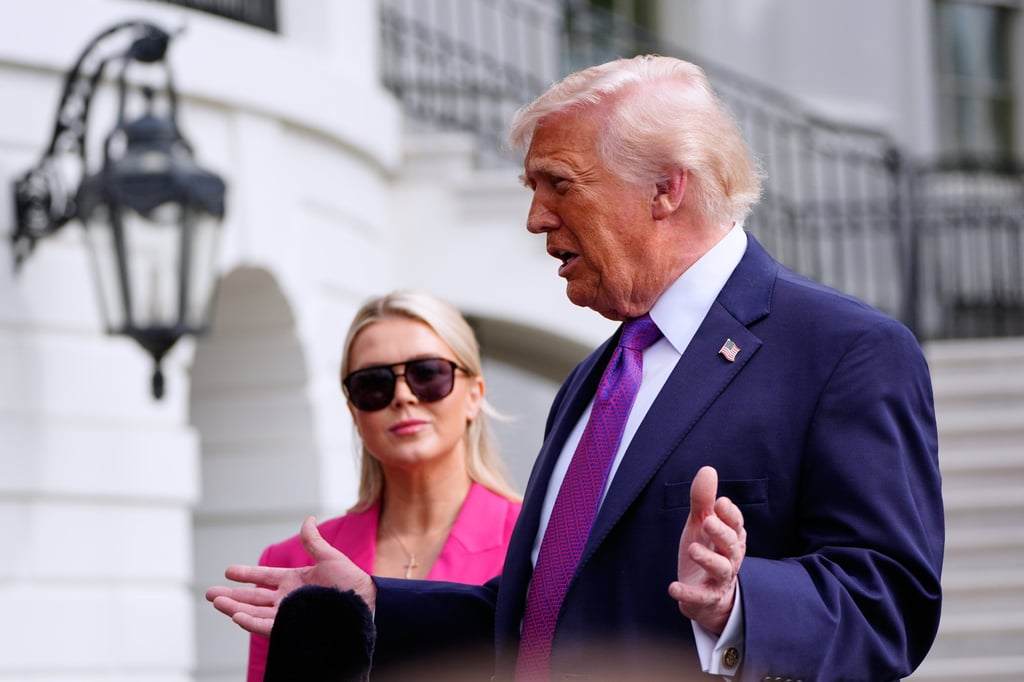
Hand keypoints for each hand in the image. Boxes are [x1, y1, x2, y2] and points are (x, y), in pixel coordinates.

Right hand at [205, 516, 376, 635]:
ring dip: (235, 608)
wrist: (367, 605)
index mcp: (295, 581)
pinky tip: (237, 616)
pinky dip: (252, 622)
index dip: (246, 574)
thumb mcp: (330, 558)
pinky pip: (268, 627)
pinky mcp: (293, 628)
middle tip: (209, 594)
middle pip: (254, 598)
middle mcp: (289, 599)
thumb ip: (313, 542)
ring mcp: (290, 615)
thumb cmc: (353, 582)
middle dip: (231, 595)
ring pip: (255, 612)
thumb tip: (307, 519)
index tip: (227, 571)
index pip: (265, 578)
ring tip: (217, 602)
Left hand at [668, 466, 745, 634]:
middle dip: (721, 532)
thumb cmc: (707, 551)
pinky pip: (700, 596)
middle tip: (707, 520)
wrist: (708, 595)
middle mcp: (730, 558)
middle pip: (731, 545)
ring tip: (692, 549)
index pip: (736, 524)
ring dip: (708, 559)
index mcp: (731, 538)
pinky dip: (688, 593)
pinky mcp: (706, 598)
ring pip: (721, 569)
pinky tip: (673, 588)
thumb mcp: (701, 524)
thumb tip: (708, 469)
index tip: (720, 503)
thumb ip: (704, 500)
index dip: (730, 515)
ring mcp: (719, 579)